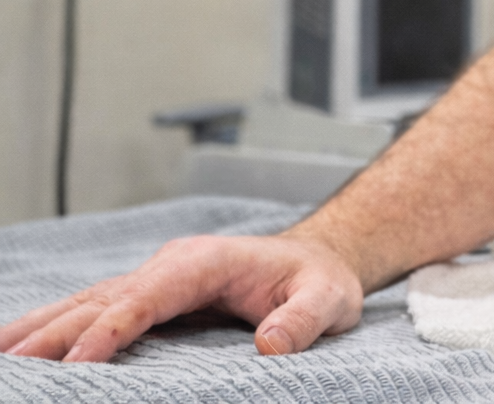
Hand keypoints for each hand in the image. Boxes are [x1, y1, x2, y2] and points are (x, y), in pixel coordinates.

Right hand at [0, 231, 363, 361]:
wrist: (320, 259)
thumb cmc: (321, 280)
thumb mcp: (330, 299)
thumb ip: (303, 320)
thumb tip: (270, 344)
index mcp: (208, 261)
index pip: (150, 296)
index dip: (113, 328)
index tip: (80, 360)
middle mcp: (174, 264)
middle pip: (105, 299)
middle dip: (57, 332)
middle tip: (12, 364)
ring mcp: (159, 277)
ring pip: (90, 302)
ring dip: (43, 327)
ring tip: (0, 353)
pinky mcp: (153, 295)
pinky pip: (98, 309)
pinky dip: (60, 326)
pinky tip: (26, 345)